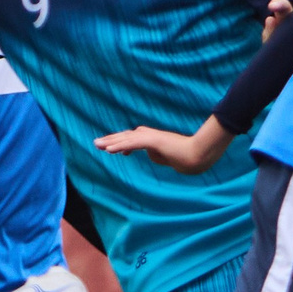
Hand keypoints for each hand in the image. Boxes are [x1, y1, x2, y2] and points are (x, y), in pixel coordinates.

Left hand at [97, 116, 229, 173]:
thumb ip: (156, 155)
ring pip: (126, 139)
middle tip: (96, 143)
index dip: (119, 142)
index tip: (109, 148)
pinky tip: (110, 150)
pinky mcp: (153, 141)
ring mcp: (151, 137)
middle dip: (110, 140)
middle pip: (125, 136)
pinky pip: (133, 143)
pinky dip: (120, 146)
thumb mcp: (166, 157)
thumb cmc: (185, 156)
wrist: (196, 155)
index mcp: (152, 138)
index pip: (131, 139)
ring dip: (111, 142)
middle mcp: (149, 135)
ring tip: (97, 145)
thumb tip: (150, 155)